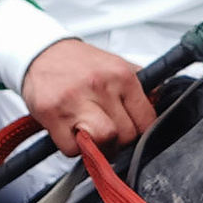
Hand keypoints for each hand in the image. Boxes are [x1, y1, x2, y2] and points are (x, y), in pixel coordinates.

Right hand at [22, 36, 155, 155]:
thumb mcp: (116, 65)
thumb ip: (141, 86)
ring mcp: (75, 101)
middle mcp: (100, 86)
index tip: (133, 131)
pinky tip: (71, 132)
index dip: (141, 132)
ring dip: (99, 147)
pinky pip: (72, 149)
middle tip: (108, 132)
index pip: (146, 120)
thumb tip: (160, 105)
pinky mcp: (52, 114)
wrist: (41, 53)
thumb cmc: (79, 63)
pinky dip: (73, 148)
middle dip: (119, 140)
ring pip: (103, 142)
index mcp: (121, 76)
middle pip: (126, 135)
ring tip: (92, 135)